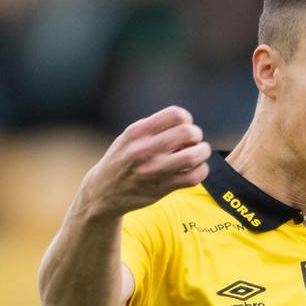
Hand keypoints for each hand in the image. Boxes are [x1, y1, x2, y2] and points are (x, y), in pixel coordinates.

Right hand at [80, 106, 210, 217]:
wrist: (103, 191)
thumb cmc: (122, 159)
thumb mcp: (130, 137)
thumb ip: (155, 129)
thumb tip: (188, 128)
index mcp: (137, 132)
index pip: (175, 114)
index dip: (186, 120)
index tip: (183, 128)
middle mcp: (144, 149)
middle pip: (187, 132)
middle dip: (196, 136)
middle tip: (192, 142)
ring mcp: (154, 170)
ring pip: (193, 156)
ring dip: (202, 153)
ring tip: (197, 155)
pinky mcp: (162, 188)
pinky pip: (194, 177)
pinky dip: (201, 171)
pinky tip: (195, 169)